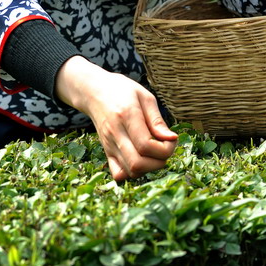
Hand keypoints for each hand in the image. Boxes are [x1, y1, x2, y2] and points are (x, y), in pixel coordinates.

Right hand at [55, 56, 177, 181]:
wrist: (94, 91)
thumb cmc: (121, 90)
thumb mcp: (144, 96)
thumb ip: (157, 120)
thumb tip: (172, 139)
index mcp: (126, 115)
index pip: (146, 145)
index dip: (165, 148)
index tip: (171, 139)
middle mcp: (115, 133)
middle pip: (138, 164)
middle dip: (159, 162)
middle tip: (164, 148)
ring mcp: (109, 145)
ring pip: (130, 172)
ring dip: (149, 168)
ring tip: (154, 152)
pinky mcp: (106, 151)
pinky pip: (119, 174)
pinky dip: (133, 173)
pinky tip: (141, 159)